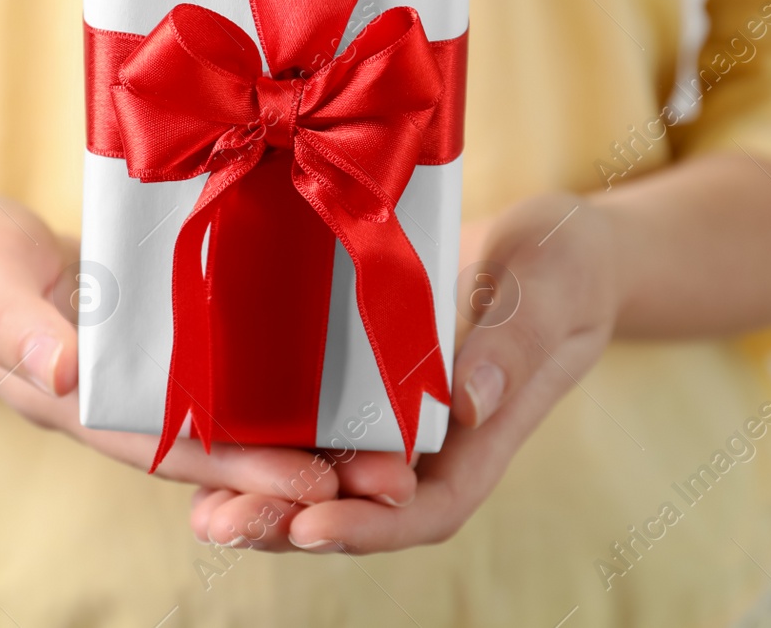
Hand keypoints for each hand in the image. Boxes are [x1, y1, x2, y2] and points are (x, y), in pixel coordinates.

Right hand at [0, 196, 416, 522]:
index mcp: (79, 402)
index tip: (315, 484)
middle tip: (390, 481)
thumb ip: (14, 326)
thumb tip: (63, 371)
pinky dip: (286, 394)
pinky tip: (349, 391)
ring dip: (307, 441)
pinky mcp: (169, 350)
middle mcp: (125, 407)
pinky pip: (232, 382)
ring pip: (235, 425)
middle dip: (300, 470)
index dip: (240, 470)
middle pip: (219, 452)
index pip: (169, 449)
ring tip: (392, 452)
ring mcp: (150, 382)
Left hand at [191, 191, 622, 552]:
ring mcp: (390, 416)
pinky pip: (308, 424)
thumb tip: (466, 402)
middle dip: (291, 524)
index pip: (427, 508)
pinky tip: (207, 444)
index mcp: (481, 436)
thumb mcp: (550, 292)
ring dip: (265, 499)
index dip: (370, 525)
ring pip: (324, 477)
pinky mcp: (358, 380)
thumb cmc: (565, 264)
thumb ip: (513, 343)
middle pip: (360, 509)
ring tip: (205, 513)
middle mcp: (429, 443)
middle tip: (224, 525)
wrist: (550, 244)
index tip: (313, 524)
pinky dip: (262, 444)